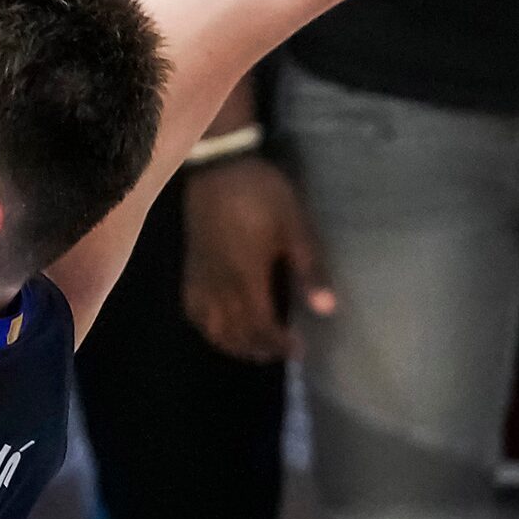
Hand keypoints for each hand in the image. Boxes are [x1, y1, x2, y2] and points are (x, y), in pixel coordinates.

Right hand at [182, 156, 335, 361]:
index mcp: (247, 278)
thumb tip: (326, 309)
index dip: (280, 345)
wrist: (219, 167)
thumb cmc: (261, 194)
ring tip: (255, 346)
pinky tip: (220, 327)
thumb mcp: (295, 226)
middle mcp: (221, 285)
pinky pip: (194, 311)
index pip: (262, 327)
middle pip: (236, 334)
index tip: (299, 350)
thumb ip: (309, 269)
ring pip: (212, 328)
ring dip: (234, 345)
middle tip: (282, 352)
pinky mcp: (191, 269)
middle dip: (259, 350)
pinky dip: (208, 328)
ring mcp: (202, 278)